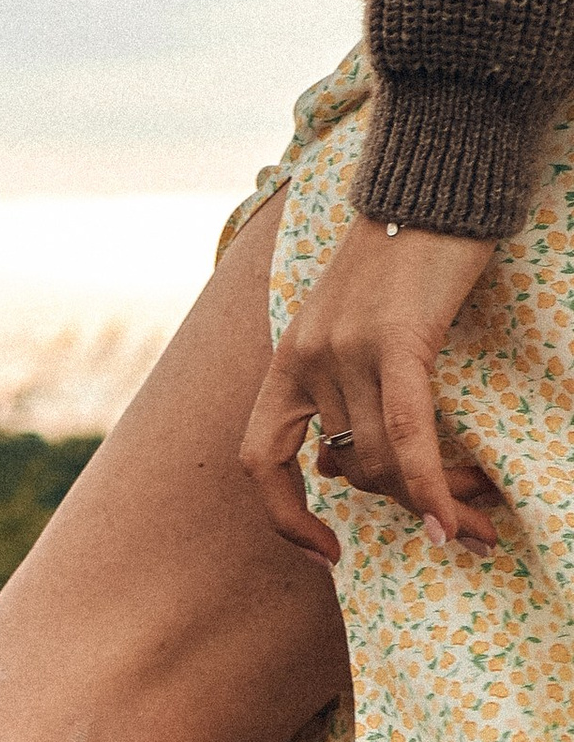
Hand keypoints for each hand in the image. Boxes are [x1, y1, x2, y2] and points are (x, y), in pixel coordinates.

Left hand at [239, 214, 503, 559]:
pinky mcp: (395, 340)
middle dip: (407, 506)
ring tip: (481, 509)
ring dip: (438, 498)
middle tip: (461, 522)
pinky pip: (409, 434)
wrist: (430, 186)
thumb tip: (333, 464)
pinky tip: (452, 519)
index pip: (260, 459)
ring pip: (386, 459)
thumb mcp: (348, 329)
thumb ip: (337, 391)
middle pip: (352, 470)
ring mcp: (346, 350)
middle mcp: (306, 360)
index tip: (326, 556)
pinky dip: (429, 485)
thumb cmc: (402, 263)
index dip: (285, 517)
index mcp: (287, 362)